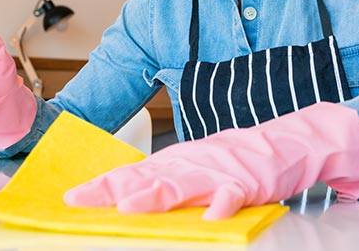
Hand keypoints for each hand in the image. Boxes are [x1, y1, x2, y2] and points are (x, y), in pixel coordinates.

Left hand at [64, 102, 358, 219]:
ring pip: (181, 185)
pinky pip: (232, 195)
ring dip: (155, 197)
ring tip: (129, 209)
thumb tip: (127, 199)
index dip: (102, 186)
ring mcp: (217, 172)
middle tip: (82, 202)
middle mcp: (190, 164)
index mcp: (176, 162)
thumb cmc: (236, 159)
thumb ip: (166, 182)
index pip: (132, 174)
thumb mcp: (196, 166)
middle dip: (113, 191)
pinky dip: (222, 205)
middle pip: (147, 178)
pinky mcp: (246, 181)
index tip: (71, 197)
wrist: (287, 140)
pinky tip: (212, 217)